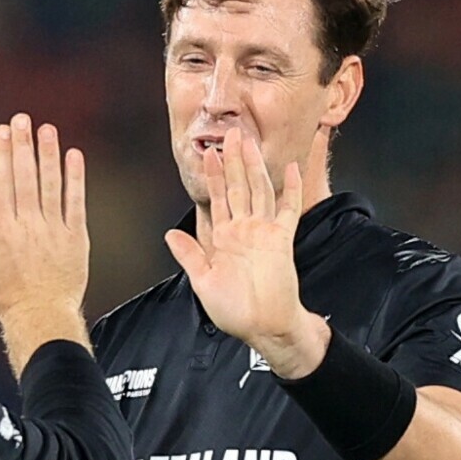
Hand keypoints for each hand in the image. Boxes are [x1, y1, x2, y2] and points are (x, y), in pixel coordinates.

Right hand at [0, 114, 88, 323]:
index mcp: (0, 230)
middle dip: (22, 145)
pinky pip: (76, 202)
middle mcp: (27, 225)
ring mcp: (53, 230)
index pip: (0, 183)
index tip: (3, 131)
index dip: (1, 154)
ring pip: (50, 184)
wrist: (41, 318)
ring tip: (47, 129)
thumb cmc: (3, 297)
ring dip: (48, 154)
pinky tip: (73, 156)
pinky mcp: (76, 238)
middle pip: (24, 177)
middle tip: (22, 119)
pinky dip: (75, 178)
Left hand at [165, 127, 329, 377]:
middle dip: (233, 160)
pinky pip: (288, 209)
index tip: (207, 154)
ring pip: (259, 190)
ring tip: (248, 142)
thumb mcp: (202, 282)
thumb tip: (170, 235)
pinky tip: (290, 168)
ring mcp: (264, 232)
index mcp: (223, 238)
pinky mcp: (282, 239)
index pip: (218, 199)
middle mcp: (244, 230)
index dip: (213, 177)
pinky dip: (289, 188)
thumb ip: (189, 256)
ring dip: (254, 166)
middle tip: (230, 133)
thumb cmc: (234, 310)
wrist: (263, 326)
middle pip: (239, 187)